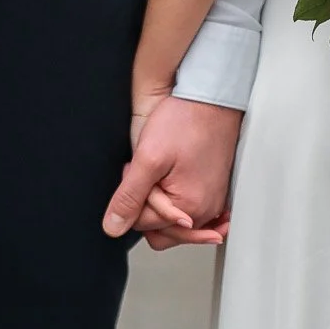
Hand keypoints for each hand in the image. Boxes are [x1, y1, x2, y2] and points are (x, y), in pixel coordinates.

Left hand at [103, 93, 241, 249]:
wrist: (211, 99)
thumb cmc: (185, 121)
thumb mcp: (148, 159)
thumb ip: (129, 197)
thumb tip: (113, 227)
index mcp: (189, 207)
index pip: (143, 224)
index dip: (132, 196)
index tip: (137, 170)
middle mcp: (207, 210)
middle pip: (161, 228)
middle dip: (148, 205)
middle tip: (148, 174)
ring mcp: (214, 202)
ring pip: (174, 219)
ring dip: (162, 200)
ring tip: (162, 171)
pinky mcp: (216, 191)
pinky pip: (191, 209)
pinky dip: (178, 199)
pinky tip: (173, 178)